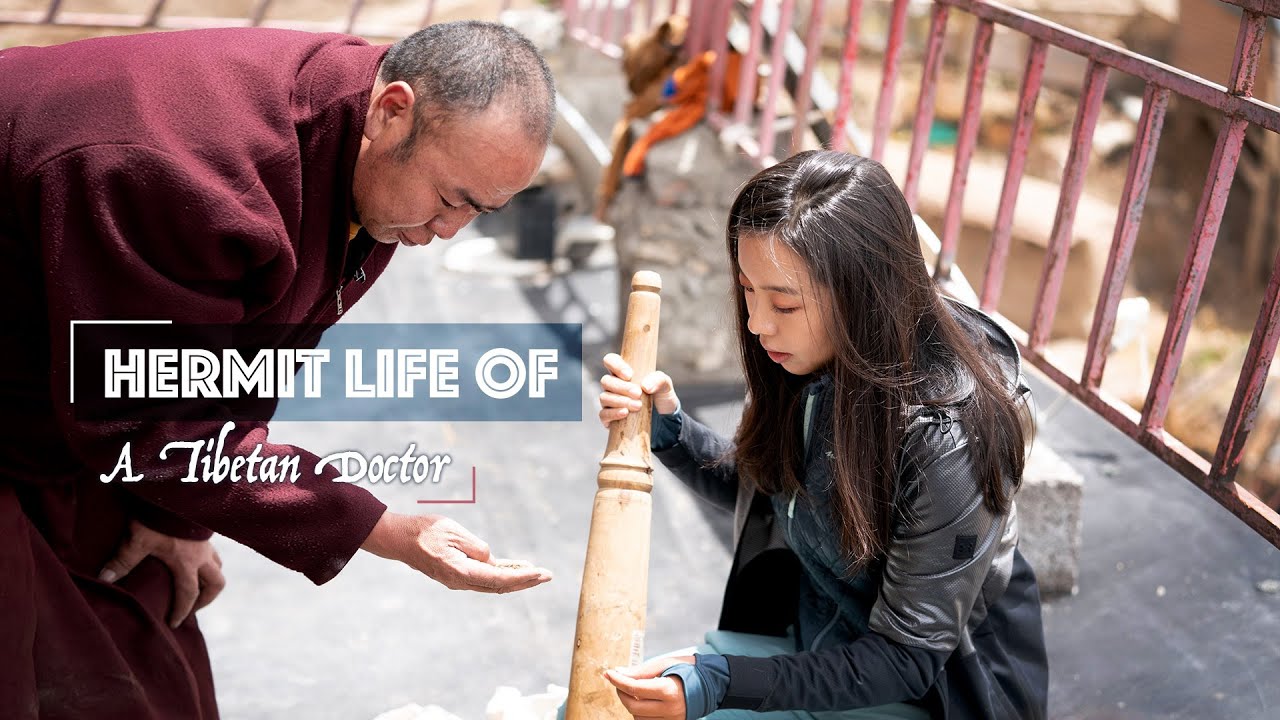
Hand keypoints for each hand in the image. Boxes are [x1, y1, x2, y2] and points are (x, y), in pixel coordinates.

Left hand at [99, 520, 225, 628]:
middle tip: (193, 607)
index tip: (175, 623)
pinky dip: (208, 561)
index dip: (183, 611)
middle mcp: (202, 556)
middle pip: (216, 584)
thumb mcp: (137, 540)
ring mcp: (207, 543)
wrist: (177, 491)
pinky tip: (195, 558)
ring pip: (218, 567)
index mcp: (186, 563)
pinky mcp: (206, 530)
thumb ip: (122, 560)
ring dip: (210, 579)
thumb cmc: (158, 517)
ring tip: (198, 585)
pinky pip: (214, 551)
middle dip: (206, 599)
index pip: (189, 594)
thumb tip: (104, 579)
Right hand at [360, 511, 551, 593]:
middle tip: (548, 575)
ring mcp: (458, 581)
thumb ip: (477, 547)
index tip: (540, 573)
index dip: (522, 578)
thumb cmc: (425, 532)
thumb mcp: (454, 532)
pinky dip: (501, 575)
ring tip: (536, 573)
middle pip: (500, 586)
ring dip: (515, 579)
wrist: (400, 539)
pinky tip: (514, 568)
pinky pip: (484, 578)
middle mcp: (461, 582)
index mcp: (461, 572)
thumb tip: (492, 560)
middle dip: (525, 582)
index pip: (499, 579)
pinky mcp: (457, 575)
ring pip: (493, 584)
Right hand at [598, 352, 679, 427]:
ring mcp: (610, 401)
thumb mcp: (666, 385)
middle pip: (606, 381)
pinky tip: (625, 413)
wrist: (664, 418)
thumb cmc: (661, 396)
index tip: (629, 375)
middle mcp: (613, 385)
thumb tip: (645, 386)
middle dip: (622, 387)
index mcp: (623, 372)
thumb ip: (659, 380)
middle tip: (638, 393)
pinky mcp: (609, 417)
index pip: (610, 360)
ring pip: (604, 397)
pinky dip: (613, 413)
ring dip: (620, 401)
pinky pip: (604, 415)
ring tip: (637, 406)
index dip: (616, 365)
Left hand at [604, 654, 694, 719]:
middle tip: (619, 680)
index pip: (634, 689)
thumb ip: (641, 671)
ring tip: (634, 690)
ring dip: (630, 704)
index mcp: (669, 691)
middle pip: (633, 707)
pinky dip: (640, 713)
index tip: (608, 673)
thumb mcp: (665, 663)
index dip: (617, 680)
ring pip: (638, 717)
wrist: (712, 684)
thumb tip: (619, 673)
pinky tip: (642, 701)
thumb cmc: (689, 669)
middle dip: (621, 693)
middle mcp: (669, 709)